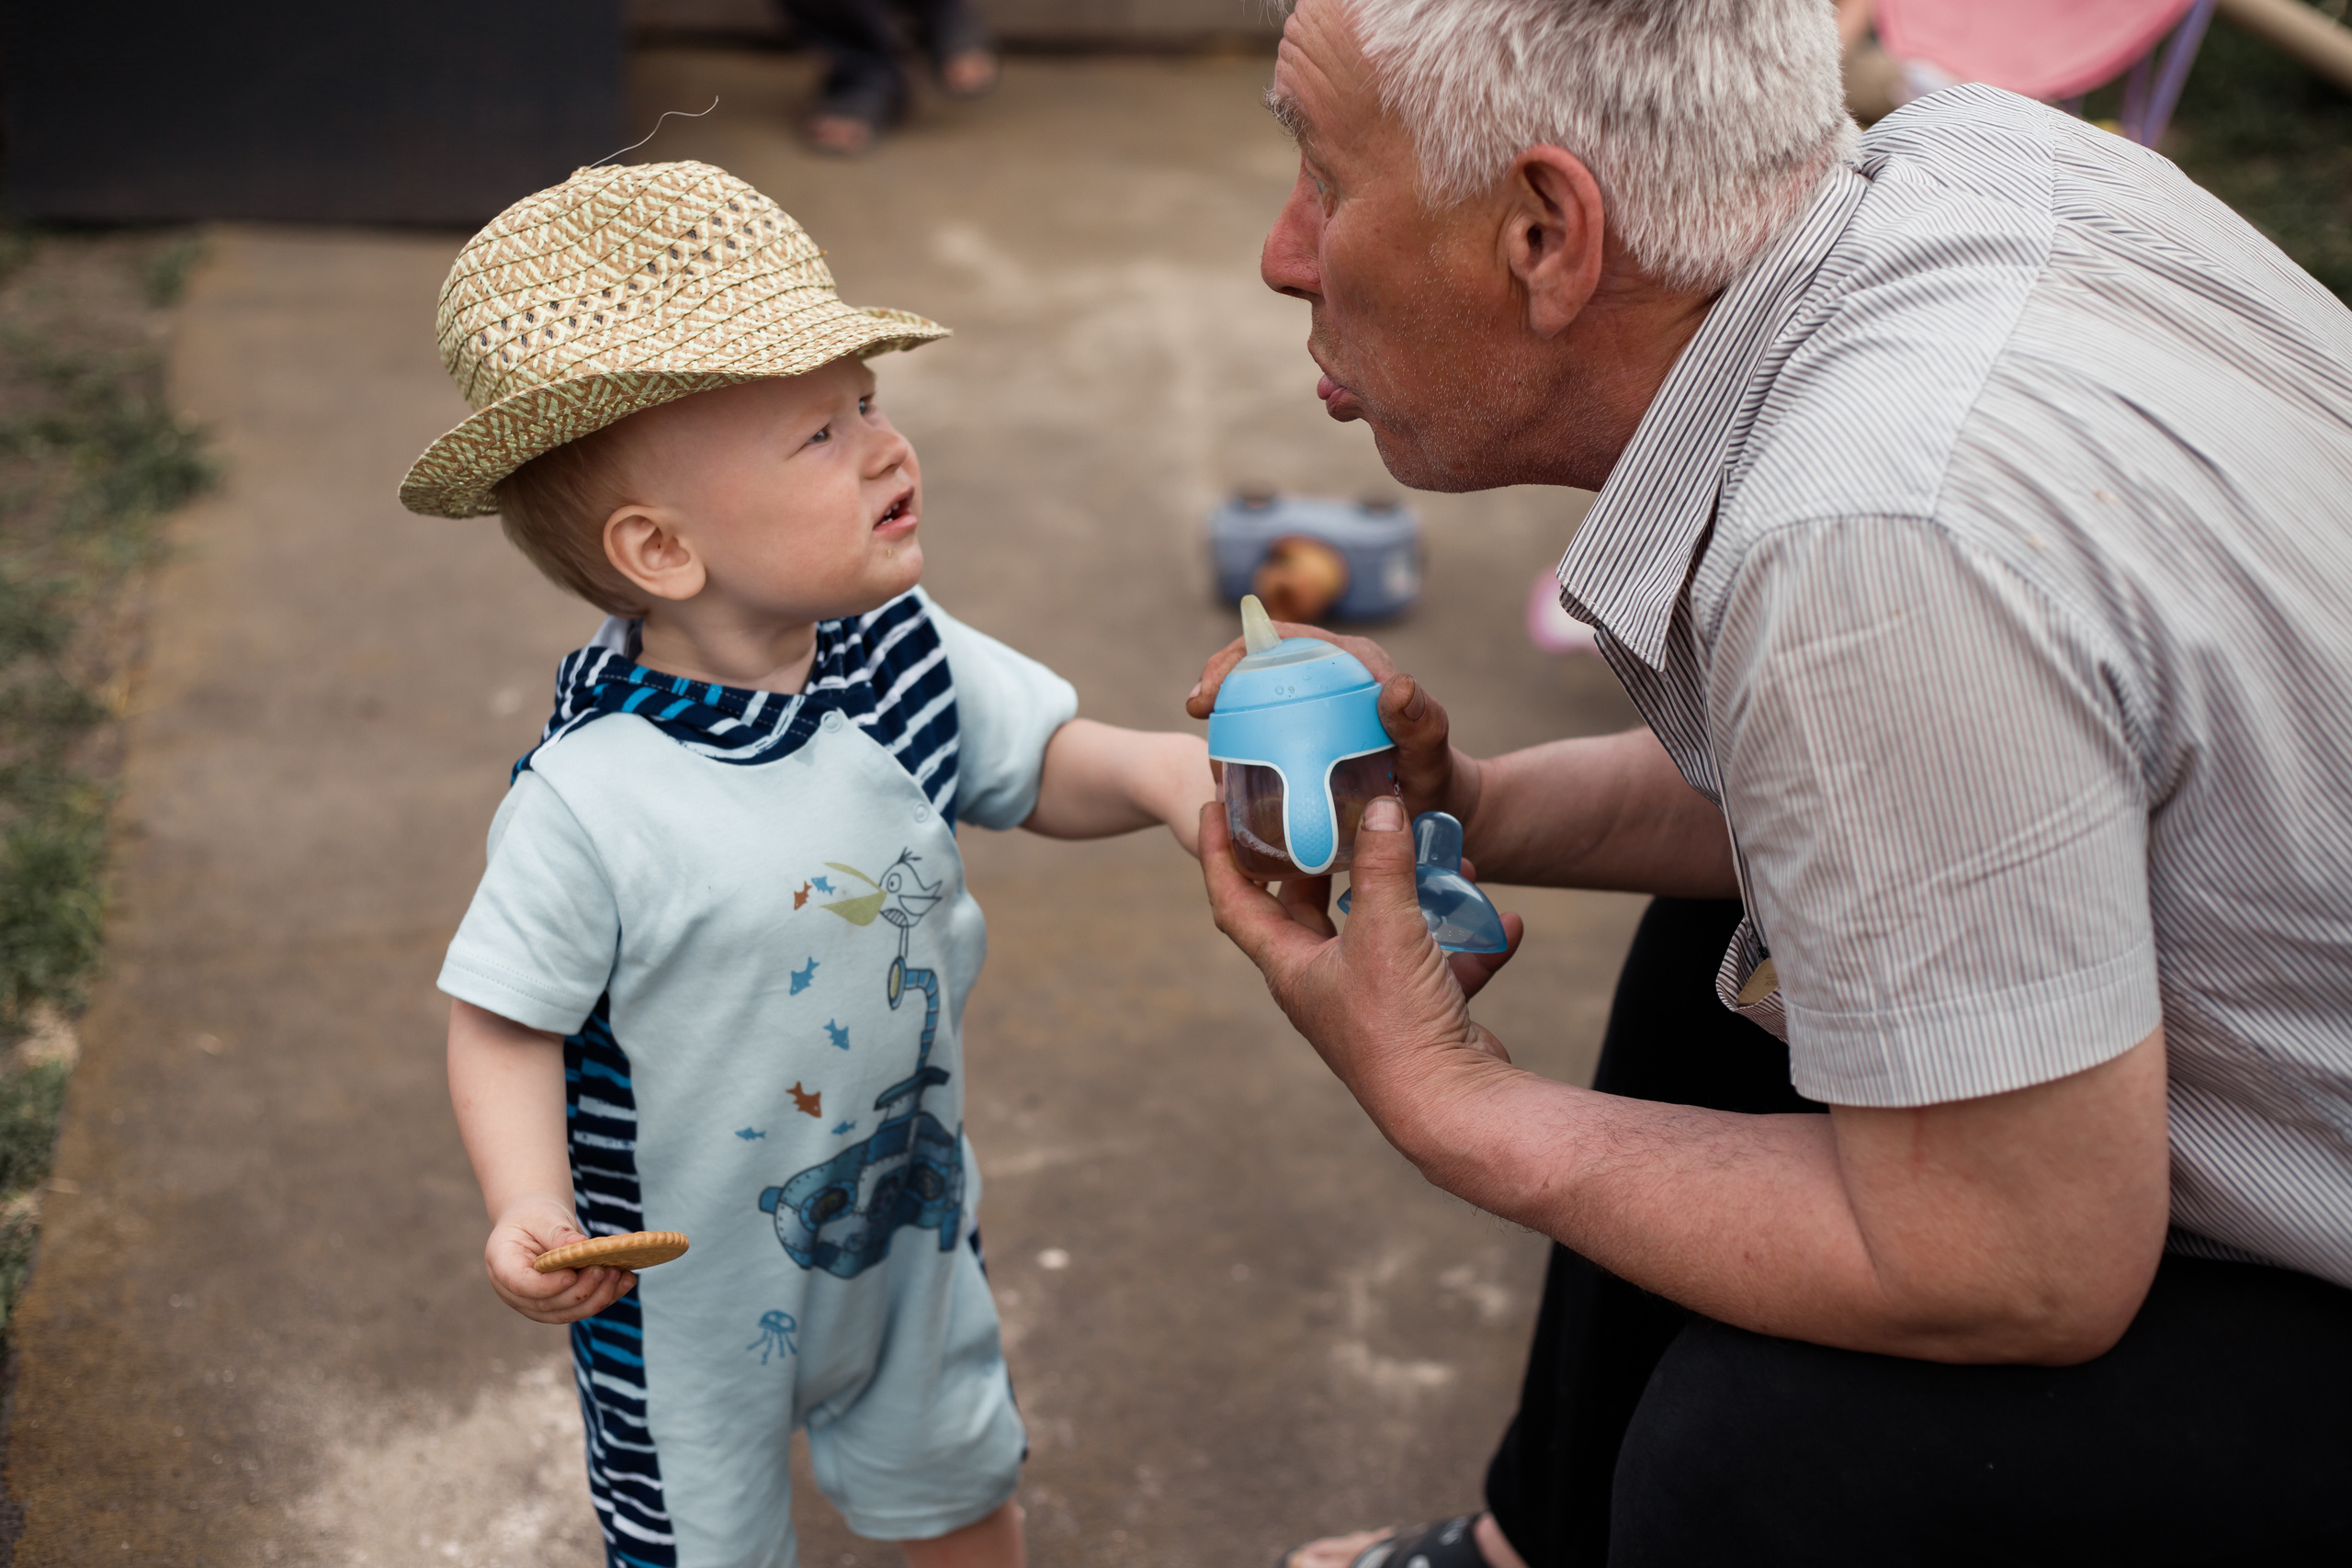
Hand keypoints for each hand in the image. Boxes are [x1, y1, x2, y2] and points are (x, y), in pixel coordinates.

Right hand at [483, 1193, 636, 1324]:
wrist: (535, 1223)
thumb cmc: (535, 1215)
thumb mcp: (542, 1216)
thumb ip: (557, 1233)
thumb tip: (581, 1245)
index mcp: (502, 1265)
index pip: (521, 1284)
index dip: (547, 1285)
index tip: (571, 1274)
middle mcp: (515, 1292)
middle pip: (547, 1304)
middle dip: (580, 1290)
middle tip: (604, 1269)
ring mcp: (535, 1303)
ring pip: (567, 1313)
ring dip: (597, 1298)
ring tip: (618, 1274)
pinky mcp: (557, 1305)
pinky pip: (581, 1308)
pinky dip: (606, 1297)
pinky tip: (627, 1280)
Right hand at [1185, 622, 1482, 829]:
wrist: (1434, 806)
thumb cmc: (1434, 776)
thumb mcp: (1430, 752)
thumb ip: (1422, 723)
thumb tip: (1394, 687)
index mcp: (1353, 663)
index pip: (1287, 640)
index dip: (1242, 652)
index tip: (1215, 686)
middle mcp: (1328, 675)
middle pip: (1260, 660)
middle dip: (1219, 676)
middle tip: (1195, 708)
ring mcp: (1313, 705)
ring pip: (1256, 694)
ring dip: (1223, 712)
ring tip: (1206, 752)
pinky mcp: (1305, 732)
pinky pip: (1263, 727)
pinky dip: (1237, 743)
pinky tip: (1221, 771)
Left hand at [1200, 795, 1524, 1139]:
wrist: (1454, 1107)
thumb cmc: (1399, 1026)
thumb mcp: (1385, 928)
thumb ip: (1381, 863)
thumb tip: (1381, 807)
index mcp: (1292, 967)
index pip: (1236, 901)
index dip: (1220, 852)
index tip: (1215, 805)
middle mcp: (1325, 986)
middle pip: (1311, 912)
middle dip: (1326, 863)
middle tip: (1338, 817)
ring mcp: (1374, 1004)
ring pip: (1387, 933)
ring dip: (1415, 896)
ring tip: (1445, 859)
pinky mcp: (1421, 1018)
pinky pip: (1442, 967)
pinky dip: (1470, 944)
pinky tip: (1502, 923)